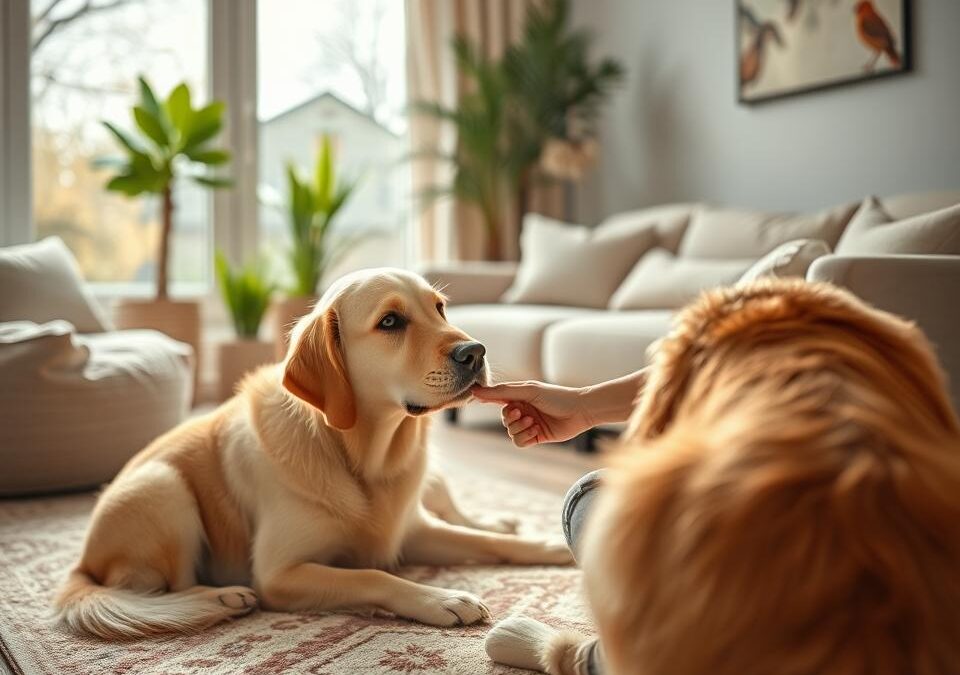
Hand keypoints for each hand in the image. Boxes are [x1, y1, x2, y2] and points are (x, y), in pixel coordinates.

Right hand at [471, 381, 592, 446]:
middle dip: (510, 417)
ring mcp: (529, 424)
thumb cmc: (556, 396)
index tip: (474, 398)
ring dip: (519, 428)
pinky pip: (519, 442)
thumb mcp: (527, 390)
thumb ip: (502, 392)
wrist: (580, 411)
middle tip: (522, 412)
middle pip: (503, 419)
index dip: (486, 399)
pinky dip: (525, 437)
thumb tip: (476, 390)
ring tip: (532, 422)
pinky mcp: (536, 437)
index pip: (496, 398)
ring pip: (510, 432)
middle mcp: (523, 409)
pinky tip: (536, 430)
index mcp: (519, 396)